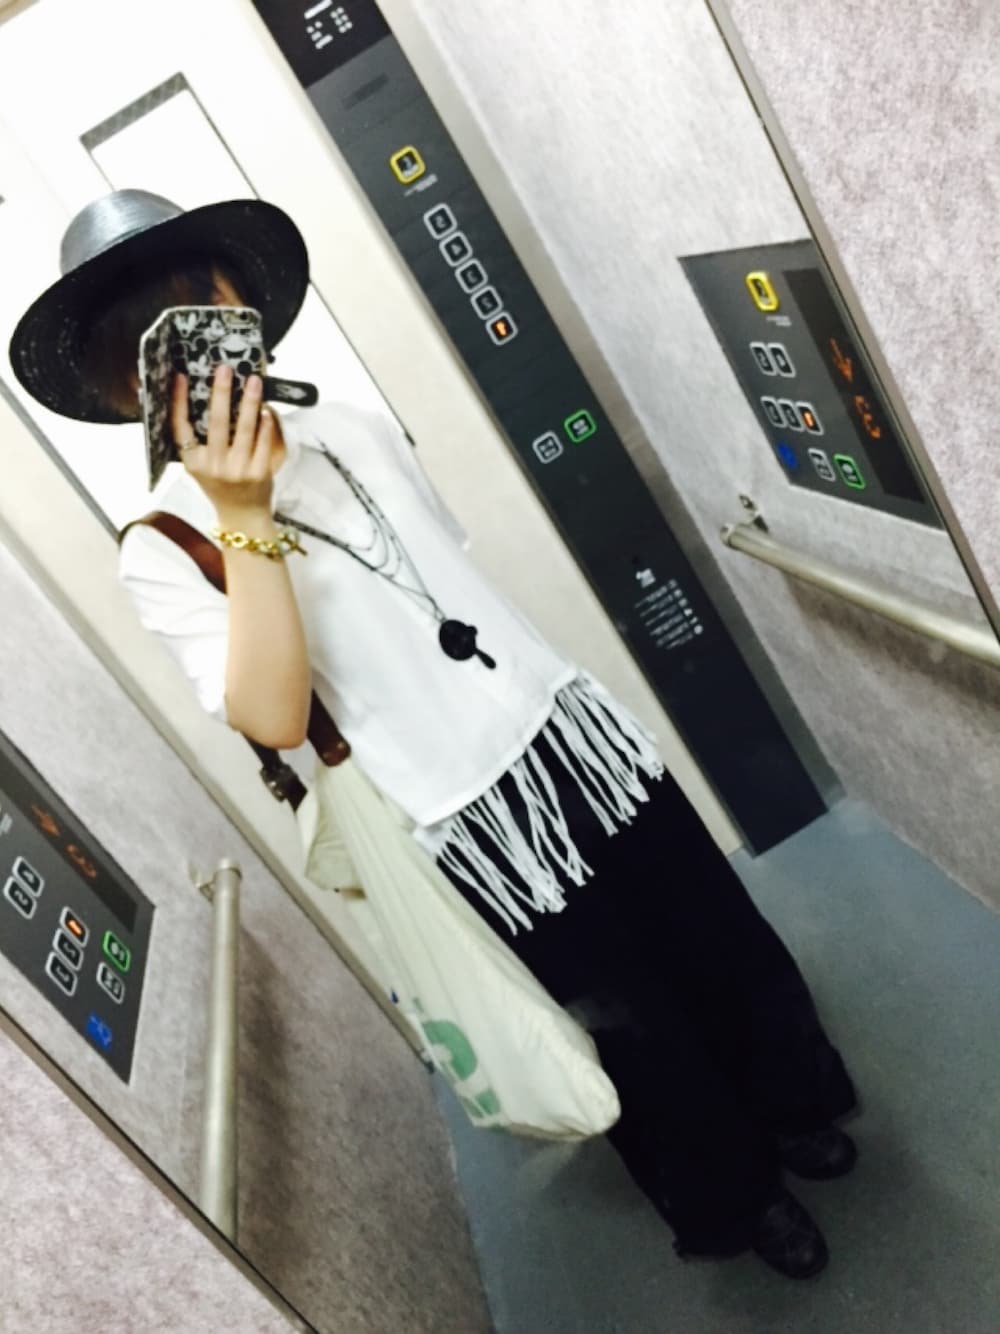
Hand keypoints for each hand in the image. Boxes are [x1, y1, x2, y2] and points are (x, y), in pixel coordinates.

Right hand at [171, 366, 275, 527]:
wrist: (242, 515)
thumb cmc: (220, 485)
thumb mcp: (200, 466)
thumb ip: (198, 441)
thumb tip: (203, 398)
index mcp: (192, 462)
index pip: (180, 427)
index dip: (179, 402)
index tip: (180, 378)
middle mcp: (212, 466)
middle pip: (215, 423)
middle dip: (221, 392)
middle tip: (225, 369)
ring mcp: (237, 470)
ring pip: (243, 429)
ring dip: (249, 401)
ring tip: (253, 381)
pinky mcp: (259, 473)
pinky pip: (263, 442)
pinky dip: (265, 424)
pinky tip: (265, 409)